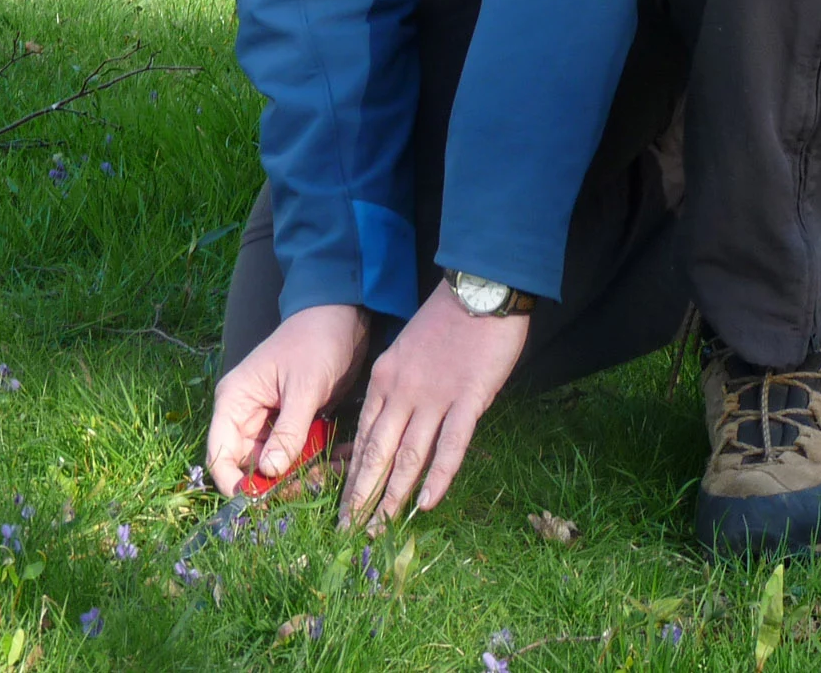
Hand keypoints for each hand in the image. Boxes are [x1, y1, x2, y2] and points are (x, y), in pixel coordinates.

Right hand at [206, 304, 366, 497]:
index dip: (233, 483)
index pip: (220, 453)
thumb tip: (268, 473)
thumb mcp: (304, 387)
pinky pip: (297, 454)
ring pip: (276, 465)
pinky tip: (341, 458)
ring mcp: (270, 421)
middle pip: (249, 466)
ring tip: (333, 469)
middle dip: (278, 483)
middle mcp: (247, 415)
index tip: (258, 504)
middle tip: (312, 485)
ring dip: (302, 474)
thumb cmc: (316, 342)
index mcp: (236, 401)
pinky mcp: (293, 424)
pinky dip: (316, 461)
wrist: (343, 316)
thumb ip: (288, 432)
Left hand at [339, 280, 527, 531]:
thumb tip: (391, 424)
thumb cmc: (446, 321)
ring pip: (408, 455)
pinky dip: (438, 475)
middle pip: (376, 453)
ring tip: (380, 529)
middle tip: (349, 531)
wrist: (478, 288)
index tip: (342, 505)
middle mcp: (402, 392)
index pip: (362, 437)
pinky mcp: (468, 398)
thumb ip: (396, 387)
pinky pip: (451, 444)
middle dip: (361, 496)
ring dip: (392, 496)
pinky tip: (427, 503)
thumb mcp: (406, 351)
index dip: (352, 474)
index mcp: (384, 379)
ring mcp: (435, 397)